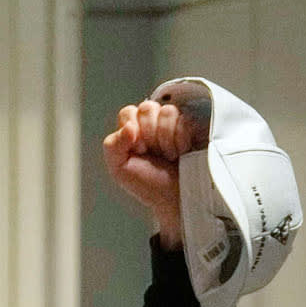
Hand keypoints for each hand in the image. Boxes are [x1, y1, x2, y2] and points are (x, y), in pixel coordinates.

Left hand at [102, 97, 201, 247]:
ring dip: (166, 138)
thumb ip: (112, 146)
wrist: (176, 198)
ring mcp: (174, 122)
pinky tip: (182, 151)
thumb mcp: (119, 169)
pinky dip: (181, 139)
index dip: (132, 132)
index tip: (138, 151)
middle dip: (150, 135)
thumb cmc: (148, 185)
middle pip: (147, 108)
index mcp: (133, 129)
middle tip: (155, 154)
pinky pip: (185, 119)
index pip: (128, 112)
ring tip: (169, 155)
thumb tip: (129, 127)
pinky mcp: (192, 125)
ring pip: (167, 111)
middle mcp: (152, 122)